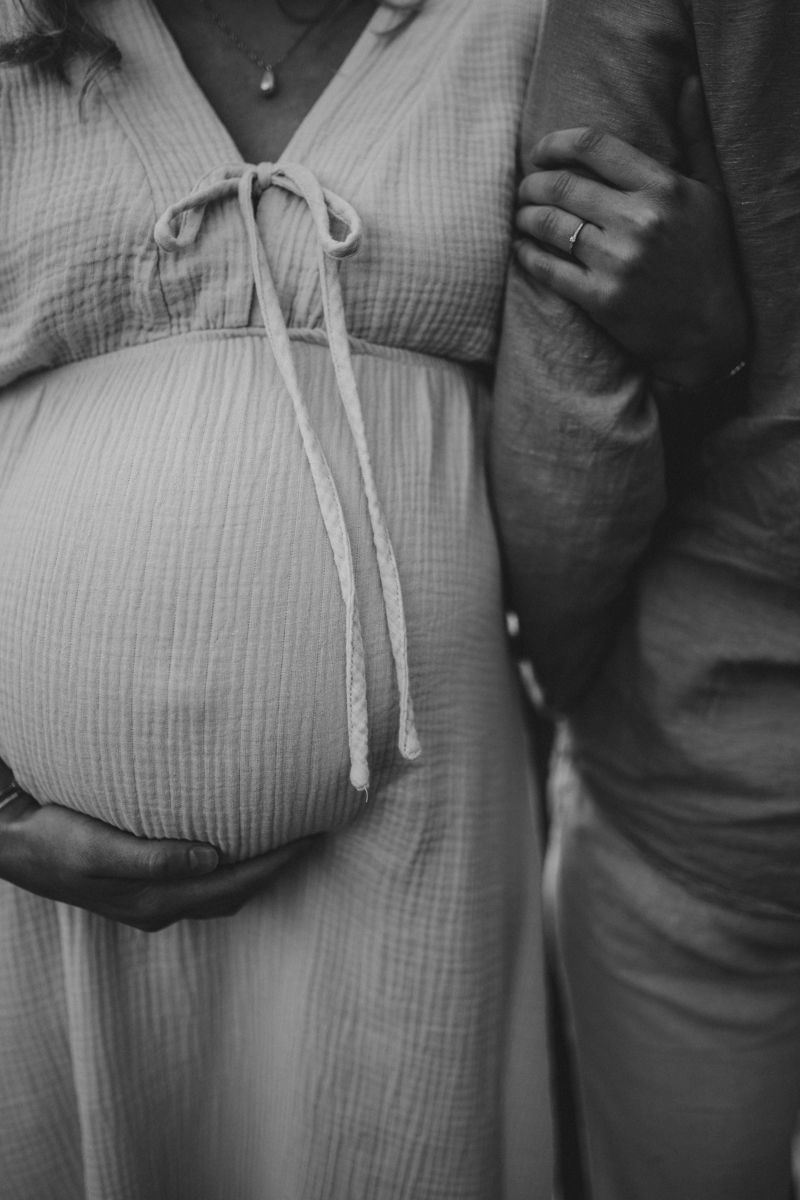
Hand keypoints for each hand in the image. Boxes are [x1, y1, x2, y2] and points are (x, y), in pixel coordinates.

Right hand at [0, 787, 315, 930]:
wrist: (10, 844)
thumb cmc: (51, 839)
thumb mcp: (96, 848)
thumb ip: (154, 858)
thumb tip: (214, 858)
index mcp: (156, 900)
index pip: (236, 884)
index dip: (278, 864)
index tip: (315, 836)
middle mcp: (159, 906)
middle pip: (236, 892)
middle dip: (278, 868)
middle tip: (316, 834)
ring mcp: (150, 899)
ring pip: (221, 890)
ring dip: (257, 868)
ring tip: (287, 836)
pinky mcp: (141, 885)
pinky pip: (201, 880)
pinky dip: (230, 865)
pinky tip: (236, 841)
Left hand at [514, 76, 747, 388]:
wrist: (710, 330)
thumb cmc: (708, 256)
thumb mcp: (710, 193)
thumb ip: (694, 137)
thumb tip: (686, 84)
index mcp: (663, 188)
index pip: (593, 145)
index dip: (555, 144)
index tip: (540, 152)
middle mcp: (639, 220)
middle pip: (562, 185)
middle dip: (532, 183)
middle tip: (525, 188)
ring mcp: (618, 261)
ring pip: (548, 224)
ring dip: (525, 216)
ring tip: (522, 216)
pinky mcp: (601, 299)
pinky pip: (548, 268)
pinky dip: (527, 255)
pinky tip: (522, 249)